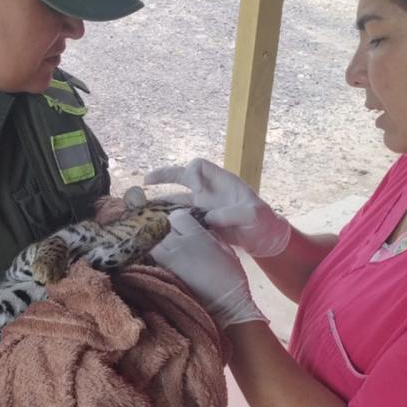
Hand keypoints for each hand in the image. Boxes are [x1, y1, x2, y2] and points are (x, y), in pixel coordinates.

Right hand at [145, 158, 290, 257]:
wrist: (264, 239)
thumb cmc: (263, 222)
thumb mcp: (253, 215)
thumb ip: (234, 213)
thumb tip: (209, 217)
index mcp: (221, 181)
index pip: (198, 166)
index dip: (192, 175)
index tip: (196, 191)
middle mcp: (208, 191)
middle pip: (181, 177)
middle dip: (163, 177)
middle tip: (145, 182)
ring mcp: (202, 206)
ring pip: (176, 199)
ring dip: (161, 203)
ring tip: (143, 209)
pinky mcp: (200, 223)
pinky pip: (180, 218)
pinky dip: (168, 221)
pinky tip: (156, 228)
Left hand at [151, 210, 267, 329]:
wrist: (226, 305)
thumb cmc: (231, 277)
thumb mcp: (226, 249)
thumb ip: (211, 235)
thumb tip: (202, 229)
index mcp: (197, 236)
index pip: (176, 216)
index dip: (179, 219)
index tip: (184, 225)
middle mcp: (180, 246)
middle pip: (161, 228)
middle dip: (167, 230)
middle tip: (175, 238)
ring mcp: (170, 261)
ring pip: (153, 244)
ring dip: (159, 244)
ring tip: (169, 250)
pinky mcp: (165, 275)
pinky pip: (154, 261)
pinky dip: (157, 259)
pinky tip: (168, 262)